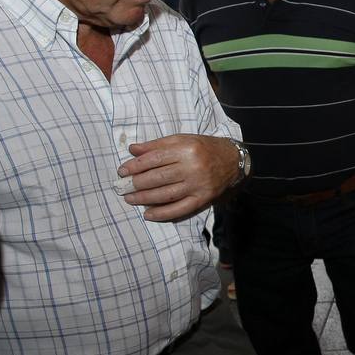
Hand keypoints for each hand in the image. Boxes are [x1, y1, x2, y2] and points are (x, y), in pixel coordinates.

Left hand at [118, 134, 238, 221]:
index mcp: (187, 149)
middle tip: (122, 187)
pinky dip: (162, 213)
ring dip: (144, 198)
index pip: (155, 159)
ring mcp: (198, 185)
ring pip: (166, 194)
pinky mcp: (203, 199)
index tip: (122, 171)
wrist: (233, 160)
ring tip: (130, 199)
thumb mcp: (182, 139)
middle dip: (136, 183)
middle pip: (158, 177)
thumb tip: (132, 150)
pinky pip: (180, 209)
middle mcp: (193, 167)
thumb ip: (157, 145)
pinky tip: (148, 214)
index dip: (135, 166)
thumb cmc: (204, 148)